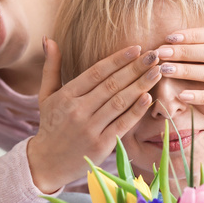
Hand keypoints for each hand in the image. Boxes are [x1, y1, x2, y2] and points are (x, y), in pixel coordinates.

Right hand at [27, 38, 160, 192]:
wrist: (46, 163)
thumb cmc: (50, 126)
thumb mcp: (46, 95)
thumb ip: (51, 67)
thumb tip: (48, 38)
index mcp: (66, 96)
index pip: (96, 72)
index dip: (118, 59)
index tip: (137, 48)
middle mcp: (77, 110)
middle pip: (111, 85)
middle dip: (135, 68)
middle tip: (155, 55)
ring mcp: (90, 128)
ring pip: (119, 102)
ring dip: (141, 85)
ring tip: (157, 72)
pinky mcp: (100, 145)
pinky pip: (122, 124)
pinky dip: (136, 111)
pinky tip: (149, 98)